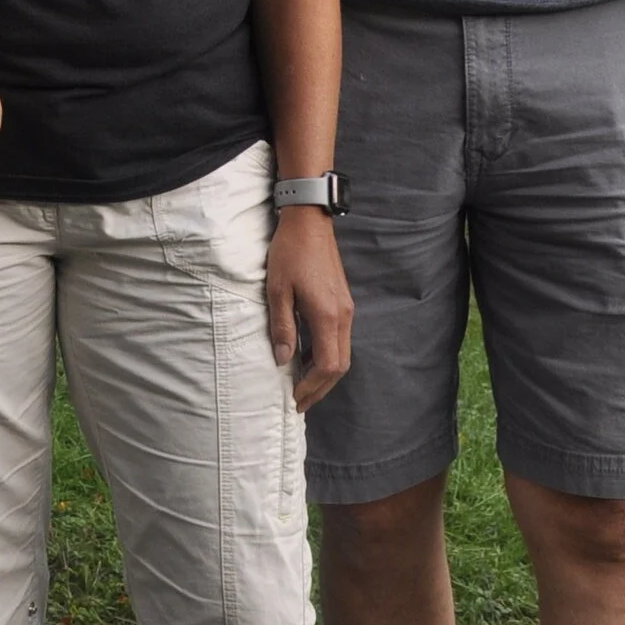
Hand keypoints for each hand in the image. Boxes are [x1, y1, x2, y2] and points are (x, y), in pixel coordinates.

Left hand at [266, 207, 353, 412]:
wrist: (309, 222)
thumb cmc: (290, 253)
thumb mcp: (277, 290)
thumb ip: (283, 327)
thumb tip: (283, 360)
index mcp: (327, 316)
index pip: (326, 366)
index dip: (311, 387)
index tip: (294, 398)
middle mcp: (344, 316)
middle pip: (340, 366)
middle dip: (320, 387)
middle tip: (299, 401)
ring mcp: (347, 309)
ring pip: (343, 353)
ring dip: (324, 373)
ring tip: (301, 384)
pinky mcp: (344, 302)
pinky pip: (340, 339)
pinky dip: (326, 354)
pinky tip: (306, 356)